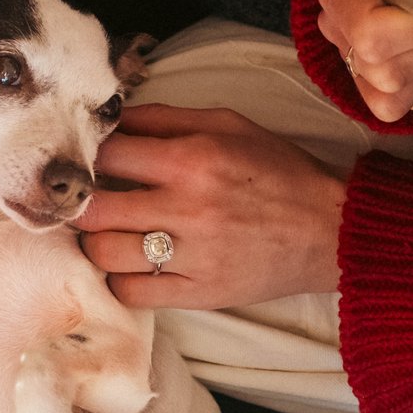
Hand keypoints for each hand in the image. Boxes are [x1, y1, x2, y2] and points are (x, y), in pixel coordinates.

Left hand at [79, 105, 343, 308]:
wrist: (330, 229)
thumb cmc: (279, 171)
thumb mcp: (229, 125)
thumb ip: (166, 118)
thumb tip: (115, 118)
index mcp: (192, 159)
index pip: (108, 155)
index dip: (89, 155)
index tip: (89, 160)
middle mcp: (186, 208)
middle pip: (93, 209)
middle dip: (82, 202)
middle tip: (87, 200)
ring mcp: (191, 256)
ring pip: (104, 254)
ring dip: (97, 241)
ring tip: (110, 232)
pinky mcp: (198, 294)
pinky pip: (131, 293)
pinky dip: (121, 279)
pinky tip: (132, 264)